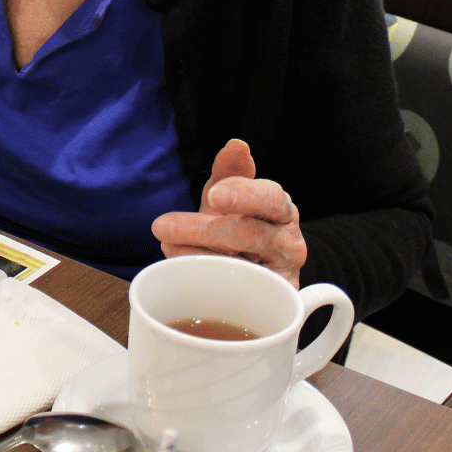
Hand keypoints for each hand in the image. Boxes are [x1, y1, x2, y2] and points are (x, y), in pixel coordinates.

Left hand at [151, 139, 306, 287]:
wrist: (258, 272)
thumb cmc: (240, 226)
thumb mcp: (231, 197)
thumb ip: (229, 172)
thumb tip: (237, 145)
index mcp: (281, 210)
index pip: (270, 197)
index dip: (242, 194)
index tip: (213, 195)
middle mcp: (289, 243)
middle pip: (250, 233)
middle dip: (203, 229)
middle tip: (163, 226)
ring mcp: (283, 277)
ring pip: (243, 268)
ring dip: (198, 257)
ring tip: (167, 247)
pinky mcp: (272, 305)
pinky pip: (241, 297)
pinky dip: (211, 285)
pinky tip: (187, 275)